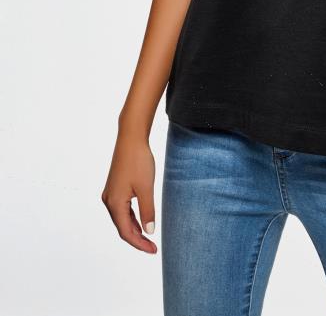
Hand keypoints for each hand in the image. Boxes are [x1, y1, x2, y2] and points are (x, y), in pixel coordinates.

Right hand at [101, 130, 157, 253]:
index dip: (139, 244)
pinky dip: (131, 217)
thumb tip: (149, 232)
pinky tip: (141, 220)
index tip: (153, 250)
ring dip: (134, 229)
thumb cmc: (138, 161)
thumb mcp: (146, 188)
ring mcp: (110, 194)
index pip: (126, 232)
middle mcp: (109, 200)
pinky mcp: (115, 187)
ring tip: (148, 238)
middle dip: (137, 239)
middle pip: (122, 227)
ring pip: (121, 218)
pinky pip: (122, 209)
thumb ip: (147, 211)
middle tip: (152, 247)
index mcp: (115, 203)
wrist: (131, 139)